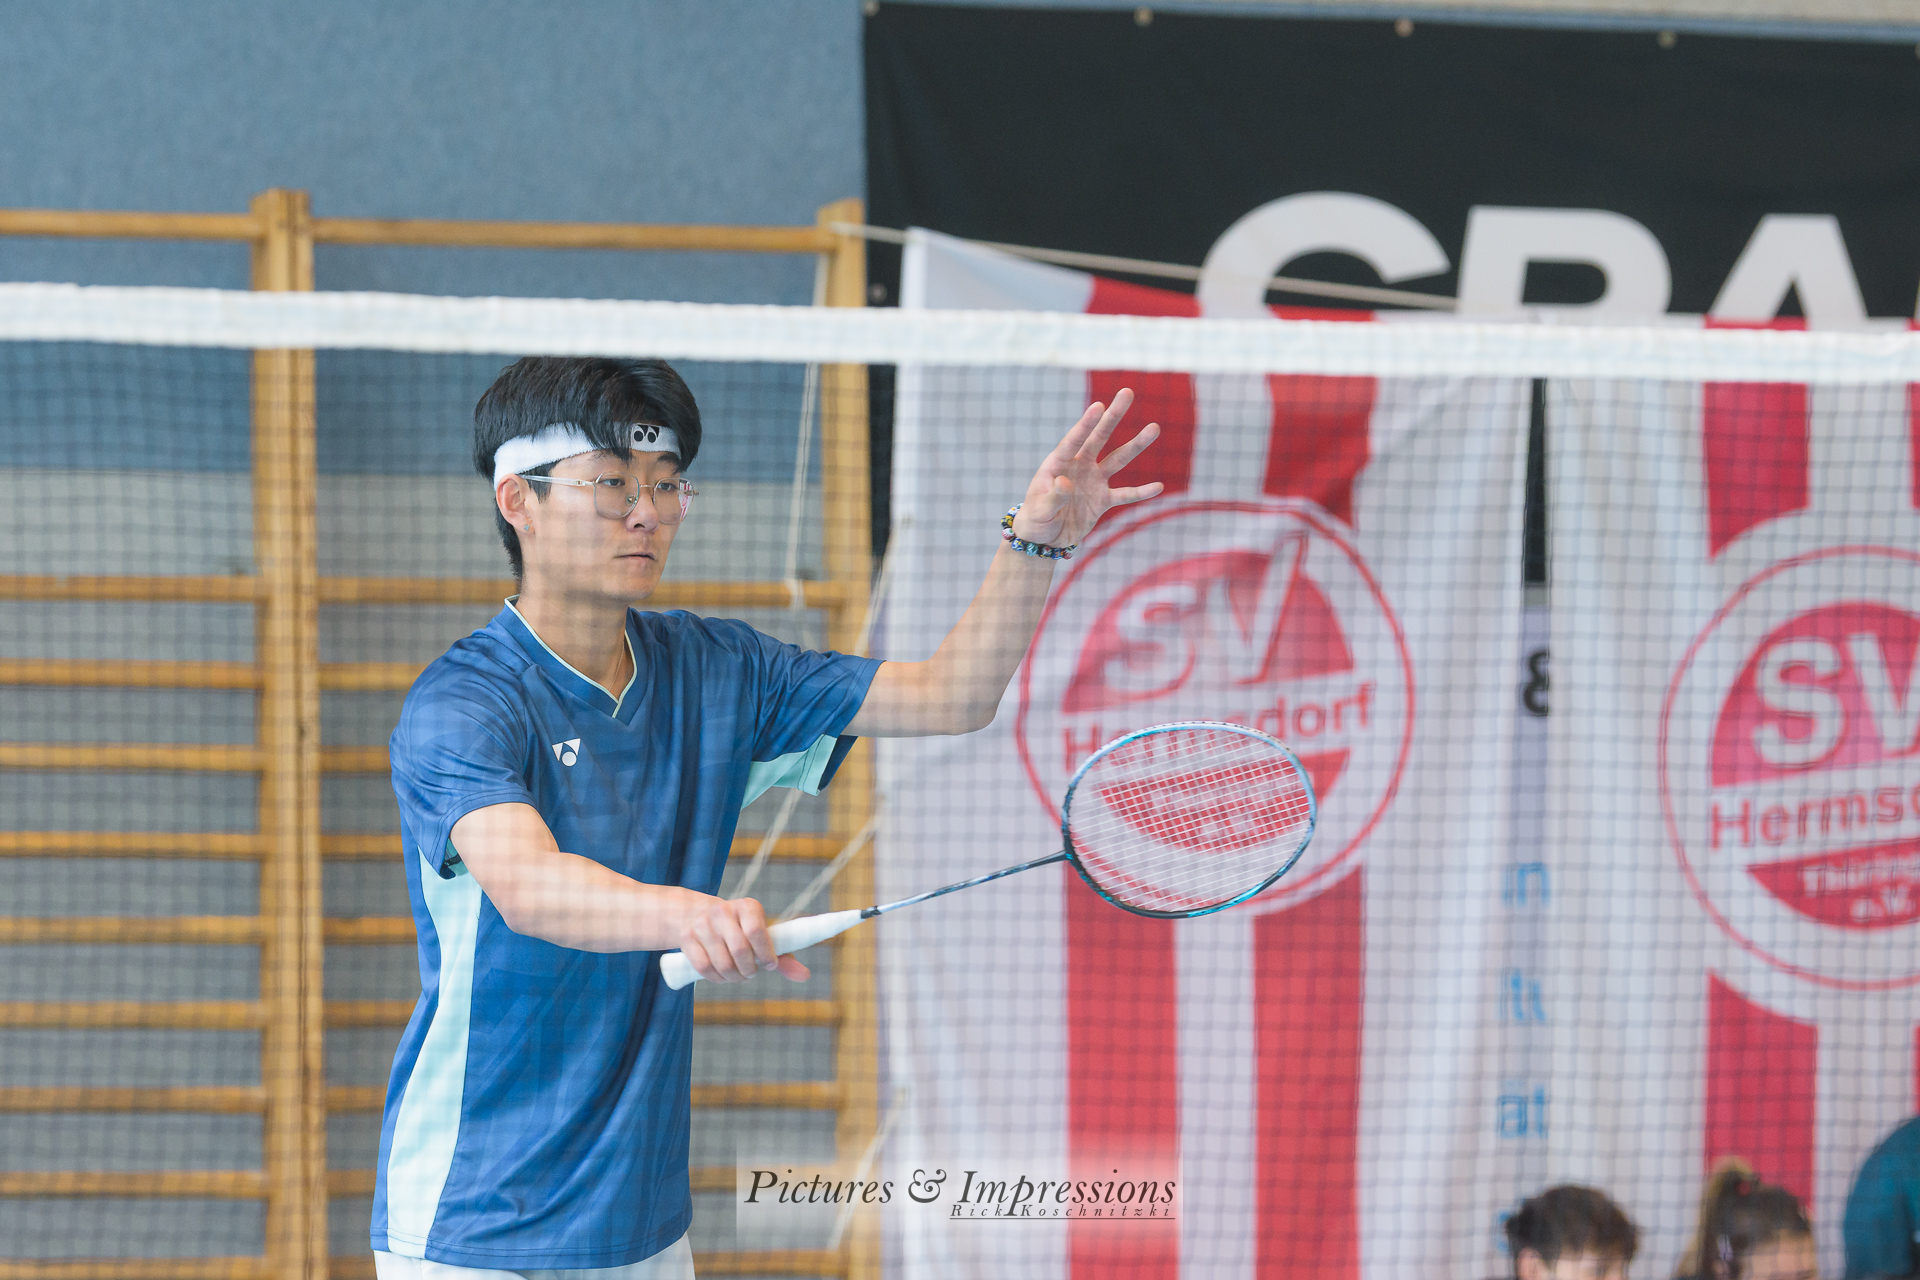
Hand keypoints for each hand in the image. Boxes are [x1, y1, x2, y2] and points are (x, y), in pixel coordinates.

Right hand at [679, 896, 809, 984]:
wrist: (700, 915)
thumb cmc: (741, 930)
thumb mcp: (763, 936)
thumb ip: (784, 956)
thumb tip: (805, 976)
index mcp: (748, 907)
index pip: (756, 931)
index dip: (765, 954)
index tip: (770, 965)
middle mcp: (723, 911)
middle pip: (740, 949)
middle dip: (749, 970)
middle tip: (751, 974)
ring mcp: (703, 923)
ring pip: (721, 962)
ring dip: (733, 977)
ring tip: (739, 976)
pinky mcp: (687, 937)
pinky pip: (703, 967)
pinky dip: (716, 978)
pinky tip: (722, 977)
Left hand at [1010, 387, 1163, 548]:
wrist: (1043, 539)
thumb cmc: (1035, 519)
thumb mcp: (1040, 510)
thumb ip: (1053, 496)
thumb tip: (1065, 483)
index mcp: (1058, 464)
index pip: (1074, 440)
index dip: (1086, 424)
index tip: (1099, 406)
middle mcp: (1078, 466)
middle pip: (1099, 438)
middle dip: (1113, 416)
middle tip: (1126, 392)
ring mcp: (1093, 481)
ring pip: (1118, 460)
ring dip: (1136, 445)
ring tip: (1154, 428)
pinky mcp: (1102, 500)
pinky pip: (1125, 495)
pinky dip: (1141, 493)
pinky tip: (1158, 487)